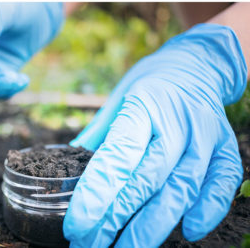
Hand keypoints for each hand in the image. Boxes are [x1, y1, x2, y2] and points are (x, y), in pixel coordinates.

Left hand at [64, 24, 246, 246]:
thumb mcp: (118, 99)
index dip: (96, 194)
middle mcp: (176, 123)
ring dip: (153, 227)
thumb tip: (69, 166)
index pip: (118, 156)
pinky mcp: (226, 147)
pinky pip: (222, 182)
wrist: (195, 65)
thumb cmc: (149, 85)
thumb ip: (98, 135)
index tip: (77, 225)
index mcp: (142, 106)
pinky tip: (188, 232)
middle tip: (89, 245)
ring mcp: (205, 136)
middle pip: (147, 179)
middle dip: (116, 219)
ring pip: (181, 188)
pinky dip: (209, 209)